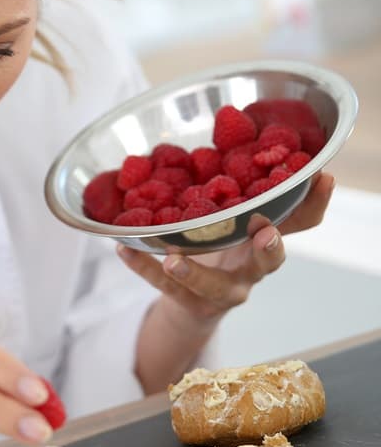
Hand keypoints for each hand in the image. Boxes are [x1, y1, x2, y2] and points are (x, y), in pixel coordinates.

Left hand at [117, 172, 334, 329]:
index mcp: (265, 242)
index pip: (301, 223)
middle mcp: (250, 270)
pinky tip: (124, 249)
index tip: (322, 178)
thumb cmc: (224, 250)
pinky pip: (163, 286)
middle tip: (265, 231)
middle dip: (269, 248)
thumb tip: (259, 142)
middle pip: (268, 263)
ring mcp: (220, 293)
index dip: (315, 203)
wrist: (196, 304)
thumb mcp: (242, 221)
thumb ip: (248, 191)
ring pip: (212, 286)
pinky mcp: (188, 303)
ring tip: (172, 258)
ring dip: (193, 272)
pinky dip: (143, 267)